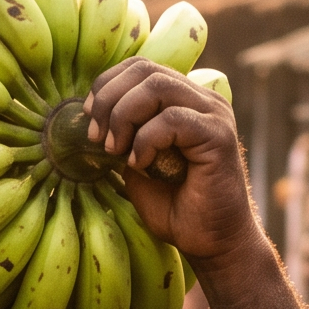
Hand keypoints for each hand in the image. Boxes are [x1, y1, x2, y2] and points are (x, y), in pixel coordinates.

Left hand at [82, 60, 249, 265]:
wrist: (211, 242)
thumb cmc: (177, 208)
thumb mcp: (136, 167)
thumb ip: (122, 138)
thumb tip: (92, 119)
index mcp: (184, 100)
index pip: (140, 67)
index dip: (107, 85)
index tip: (88, 118)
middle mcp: (202, 100)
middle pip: (145, 70)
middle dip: (109, 100)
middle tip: (97, 137)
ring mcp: (213, 114)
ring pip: (157, 87)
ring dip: (124, 117)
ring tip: (114, 151)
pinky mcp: (219, 136)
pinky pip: (172, 120)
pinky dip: (146, 140)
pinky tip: (139, 165)